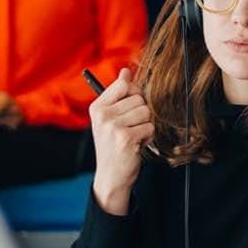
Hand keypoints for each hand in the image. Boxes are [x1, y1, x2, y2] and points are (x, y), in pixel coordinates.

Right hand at [89, 67, 154, 215]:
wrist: (111, 176)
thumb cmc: (113, 145)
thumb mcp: (110, 118)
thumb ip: (118, 95)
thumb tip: (126, 71)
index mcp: (97, 107)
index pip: (123, 84)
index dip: (134, 93)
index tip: (131, 106)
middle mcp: (103, 115)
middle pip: (139, 98)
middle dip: (141, 113)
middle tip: (130, 128)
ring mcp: (113, 127)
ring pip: (146, 112)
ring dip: (145, 125)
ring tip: (133, 136)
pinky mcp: (126, 138)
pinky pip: (150, 127)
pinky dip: (148, 137)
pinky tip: (136, 145)